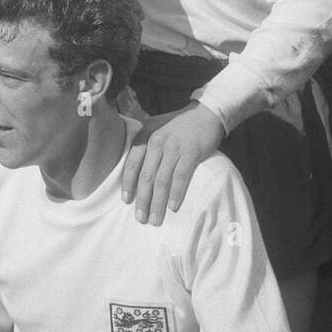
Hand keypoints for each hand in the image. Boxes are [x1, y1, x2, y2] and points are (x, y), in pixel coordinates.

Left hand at [119, 103, 223, 224]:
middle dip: (142, 199)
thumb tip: (134, 168)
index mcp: (146, 135)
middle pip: (146, 175)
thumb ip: (145, 143)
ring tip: (155, 219)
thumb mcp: (156, 127)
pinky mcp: (191, 151)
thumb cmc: (179, 124)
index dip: (128, 183)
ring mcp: (174, 146)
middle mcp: (157, 141)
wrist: (205, 113)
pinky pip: (180, 176)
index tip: (126, 201)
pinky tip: (173, 207)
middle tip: (141, 218)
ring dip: (157, 202)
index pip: (132, 163)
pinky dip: (176, 193)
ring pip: (161, 180)